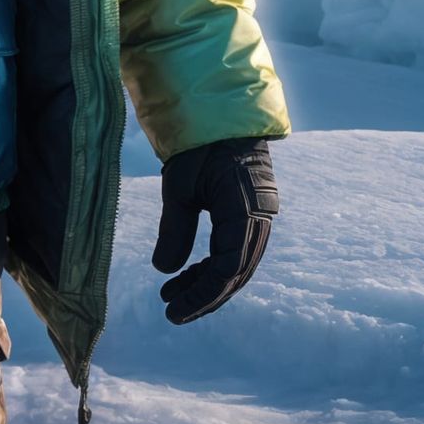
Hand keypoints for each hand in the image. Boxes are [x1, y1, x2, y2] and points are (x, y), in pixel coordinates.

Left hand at [151, 136, 278, 323]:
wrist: (220, 113)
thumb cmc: (197, 145)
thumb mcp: (178, 187)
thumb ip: (175, 230)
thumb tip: (164, 272)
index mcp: (245, 213)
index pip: (227, 270)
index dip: (201, 295)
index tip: (173, 310)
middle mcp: (259, 219)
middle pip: (235, 273)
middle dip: (204, 295)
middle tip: (170, 310)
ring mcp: (258, 216)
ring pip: (236, 264)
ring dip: (206, 282)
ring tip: (171, 295)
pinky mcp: (249, 212)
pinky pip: (234, 248)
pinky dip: (212, 264)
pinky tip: (187, 272)